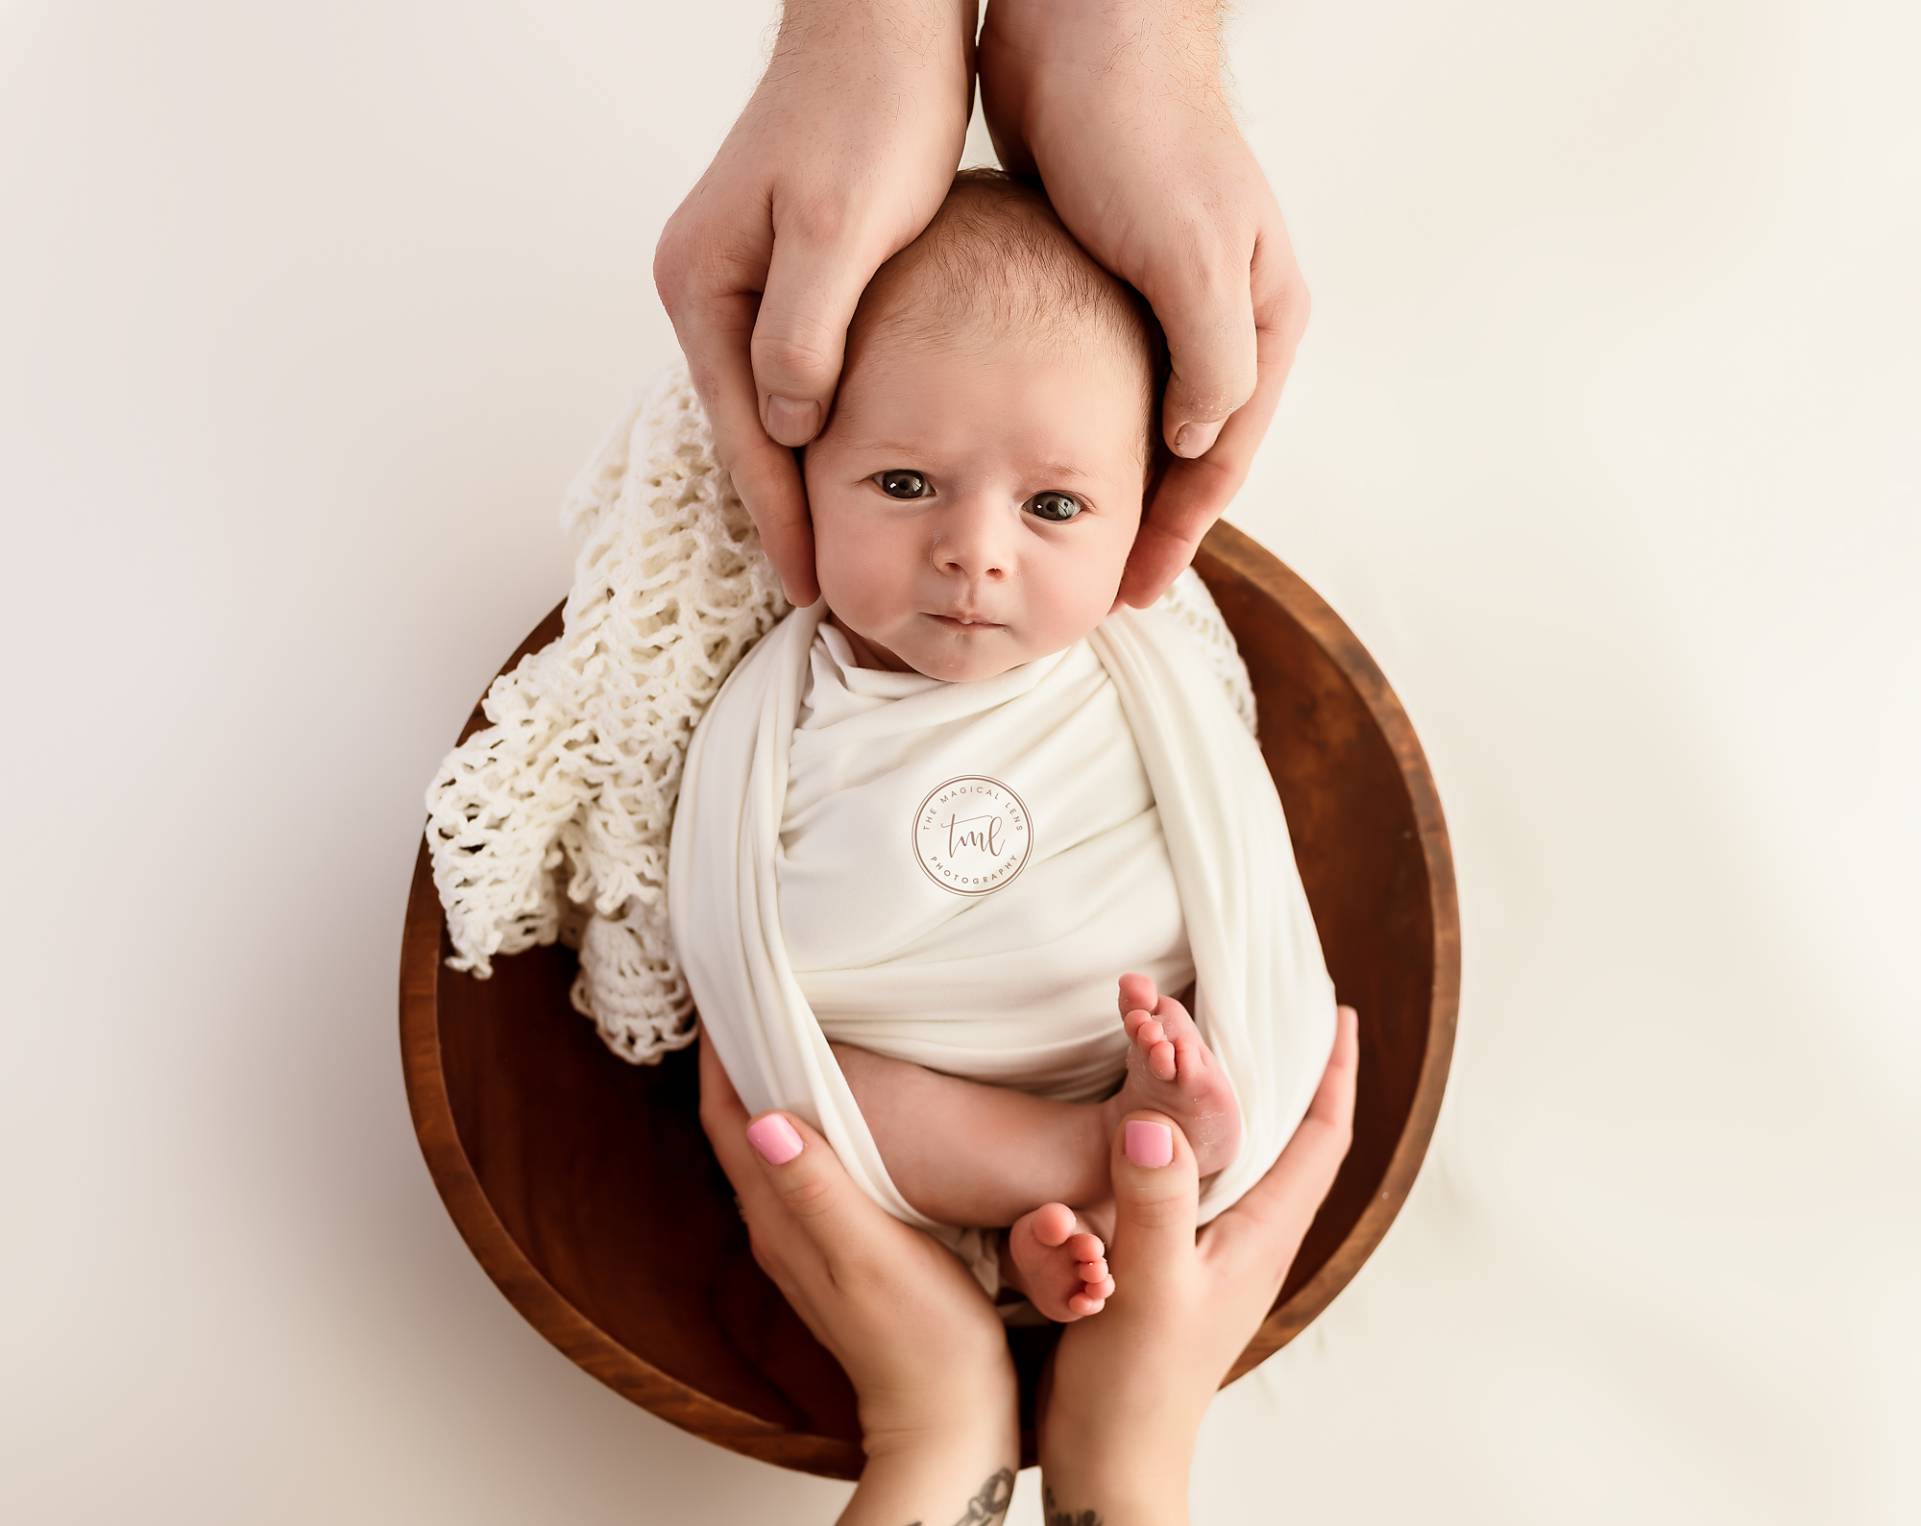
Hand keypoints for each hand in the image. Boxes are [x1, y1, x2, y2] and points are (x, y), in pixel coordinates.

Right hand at [653, 0, 978, 608]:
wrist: (887, 25)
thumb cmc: (869, 113)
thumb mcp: (838, 228)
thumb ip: (806, 333)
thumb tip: (786, 426)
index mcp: (705, 286)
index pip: (745, 434)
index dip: (783, 518)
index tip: (814, 589)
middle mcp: (708, 287)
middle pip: (748, 429)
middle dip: (787, 512)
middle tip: (826, 593)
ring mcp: (741, 277)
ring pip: (772, 405)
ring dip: (805, 476)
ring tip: (837, 547)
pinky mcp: (782, 266)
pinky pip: (795, 369)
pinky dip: (823, 424)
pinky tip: (853, 460)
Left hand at [696, 1036, 1017, 1521]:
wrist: (948, 1413)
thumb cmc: (920, 1335)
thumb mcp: (869, 1252)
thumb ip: (816, 1187)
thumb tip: (759, 1121)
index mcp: (778, 1219)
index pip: (725, 1121)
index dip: (716, 1057)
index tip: (721, 993)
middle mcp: (779, 1227)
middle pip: (738, 1127)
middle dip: (737, 1060)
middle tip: (750, 994)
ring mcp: (807, 1240)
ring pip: (769, 1146)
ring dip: (768, 1089)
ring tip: (785, 1031)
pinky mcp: (841, 1247)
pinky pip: (802, 1168)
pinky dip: (804, 1122)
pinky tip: (835, 1108)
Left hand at [978, 0, 1312, 609]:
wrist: (1084, 28)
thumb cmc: (1144, 133)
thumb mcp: (1189, 255)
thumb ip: (1207, 359)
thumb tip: (1196, 450)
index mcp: (1261, 318)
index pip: (1221, 457)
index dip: (1178, 533)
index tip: (1134, 592)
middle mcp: (1221, 315)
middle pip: (1184, 450)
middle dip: (1146, 522)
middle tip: (1099, 588)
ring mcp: (1162, 296)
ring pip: (1137, 418)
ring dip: (1105, 477)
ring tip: (1063, 535)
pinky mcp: (1104, 274)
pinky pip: (1094, 375)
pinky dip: (1071, 423)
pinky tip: (1031, 455)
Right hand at [1036, 1004, 1359, 1524]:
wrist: (1112, 1458)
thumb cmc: (1139, 1386)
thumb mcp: (1148, 1285)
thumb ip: (1155, 1199)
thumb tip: (1157, 1114)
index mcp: (1263, 1234)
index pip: (1319, 1137)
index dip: (1333, 1071)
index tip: (1334, 1011)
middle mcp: (1248, 1235)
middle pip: (1286, 1133)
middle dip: (1287, 1066)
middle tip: (1271, 1003)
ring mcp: (1211, 1248)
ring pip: (1238, 1151)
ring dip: (1234, 1093)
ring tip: (1217, 1039)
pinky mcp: (1169, 1259)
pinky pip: (1192, 1175)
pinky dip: (1185, 1130)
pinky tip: (1157, 1117)